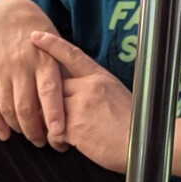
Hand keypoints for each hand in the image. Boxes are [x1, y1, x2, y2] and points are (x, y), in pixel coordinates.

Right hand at [0, 0, 66, 146]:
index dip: (53, 114)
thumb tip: (79, 101)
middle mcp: (21, 65)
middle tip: (44, 142)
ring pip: (7, 108)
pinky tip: (5, 135)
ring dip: (18, 128)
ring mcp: (1, 70)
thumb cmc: (38, 33)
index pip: (49, 91)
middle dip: (35, 130)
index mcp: (43, 58)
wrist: (4, 13)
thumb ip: (63, 70)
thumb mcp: (55, 45)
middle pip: (26, 106)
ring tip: (30, 137)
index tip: (58, 134)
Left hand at [31, 32, 132, 172]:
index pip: (72, 55)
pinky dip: (57, 141)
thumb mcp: (118, 96)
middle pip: (53, 86)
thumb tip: (83, 95)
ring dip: (51, 124)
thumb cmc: (136, 126)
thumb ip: (97, 91)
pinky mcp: (75, 127)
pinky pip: (53, 131)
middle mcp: (89, 87)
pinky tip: (66, 146)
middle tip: (50, 116)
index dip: (52, 44)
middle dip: (49, 102)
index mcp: (101, 78)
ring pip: (50, 109)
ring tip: (61, 136)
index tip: (36, 36)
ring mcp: (81, 106)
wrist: (144, 144)